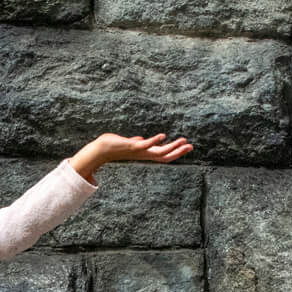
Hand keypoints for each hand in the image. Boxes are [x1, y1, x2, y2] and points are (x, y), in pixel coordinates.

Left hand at [70, 133, 192, 180]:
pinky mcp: (132, 146)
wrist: (101, 150)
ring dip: (171, 146)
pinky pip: (145, 145)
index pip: (163, 155)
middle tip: (191, 146)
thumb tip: (140, 139)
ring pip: (158, 152)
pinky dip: (154, 141)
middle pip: (165, 156)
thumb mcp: (129, 144)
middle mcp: (143, 154)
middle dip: (178, 151)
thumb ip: (136, 142)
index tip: (187, 147)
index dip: (176, 152)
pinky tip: (162, 136)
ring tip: (182, 140)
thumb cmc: (114, 146)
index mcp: (145, 154)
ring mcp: (139, 151)